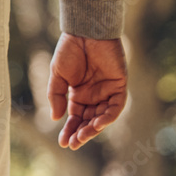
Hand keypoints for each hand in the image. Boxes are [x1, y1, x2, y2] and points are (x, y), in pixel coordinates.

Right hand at [47, 33, 127, 149]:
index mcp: (77, 94)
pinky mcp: (119, 86)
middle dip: (81, 133)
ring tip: (82, 136)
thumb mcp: (57, 75)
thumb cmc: (69, 50)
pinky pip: (116, 106)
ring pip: (102, 117)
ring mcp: (106, 91)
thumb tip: (56, 118)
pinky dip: (108, 116)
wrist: (85, 32)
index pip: (75, 118)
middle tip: (72, 144)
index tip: (62, 143)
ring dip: (93, 128)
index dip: (69, 130)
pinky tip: (97, 124)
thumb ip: (57, 96)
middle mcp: (93, 95)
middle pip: (88, 120)